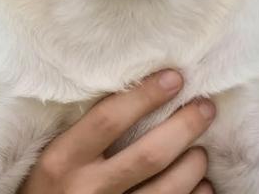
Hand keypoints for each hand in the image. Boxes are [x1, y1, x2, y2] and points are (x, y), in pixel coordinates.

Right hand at [20, 70, 215, 193]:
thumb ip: (90, 129)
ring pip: (168, 188)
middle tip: (206, 107)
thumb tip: (144, 85)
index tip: (175, 77)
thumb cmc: (52, 186)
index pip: (109, 119)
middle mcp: (85, 192)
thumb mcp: (58, 155)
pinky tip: (201, 184)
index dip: (146, 95)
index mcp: (62, 162)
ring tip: (199, 150)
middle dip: (186, 126)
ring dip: (194, 164)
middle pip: (150, 155)